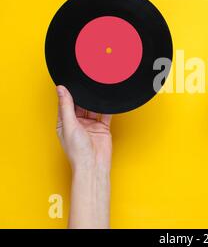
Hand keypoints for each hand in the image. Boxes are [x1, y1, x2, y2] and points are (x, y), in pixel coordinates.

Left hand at [56, 85, 111, 228]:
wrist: (94, 165)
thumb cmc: (77, 151)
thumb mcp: (69, 125)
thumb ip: (66, 106)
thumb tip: (61, 90)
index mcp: (65, 123)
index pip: (65, 104)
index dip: (68, 93)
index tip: (71, 82)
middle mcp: (78, 123)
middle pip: (80, 105)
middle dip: (83, 96)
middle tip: (87, 83)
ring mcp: (91, 125)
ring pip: (93, 108)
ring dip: (95, 101)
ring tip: (97, 90)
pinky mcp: (102, 128)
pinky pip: (105, 114)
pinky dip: (107, 107)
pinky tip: (108, 101)